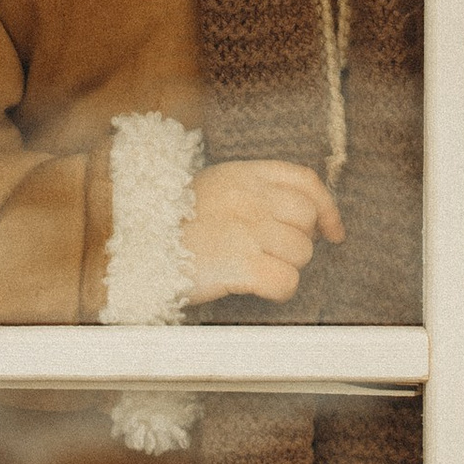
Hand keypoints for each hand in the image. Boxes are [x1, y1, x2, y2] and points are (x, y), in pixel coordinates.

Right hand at [180, 159, 342, 304]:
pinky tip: (258, 288)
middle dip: (298, 241)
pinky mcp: (240, 264)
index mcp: (242, 174)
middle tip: (272, 254)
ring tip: (253, 268)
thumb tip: (304, 217)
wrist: (131, 248)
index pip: (304, 181)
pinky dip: (279, 289)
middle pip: (306, 218)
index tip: (332, 231)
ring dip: (285, 266)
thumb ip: (253, 193)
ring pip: (300, 252)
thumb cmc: (171, 226)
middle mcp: (249, 197)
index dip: (327, 208)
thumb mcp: (212, 190)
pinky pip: (285, 281)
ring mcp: (245, 229)